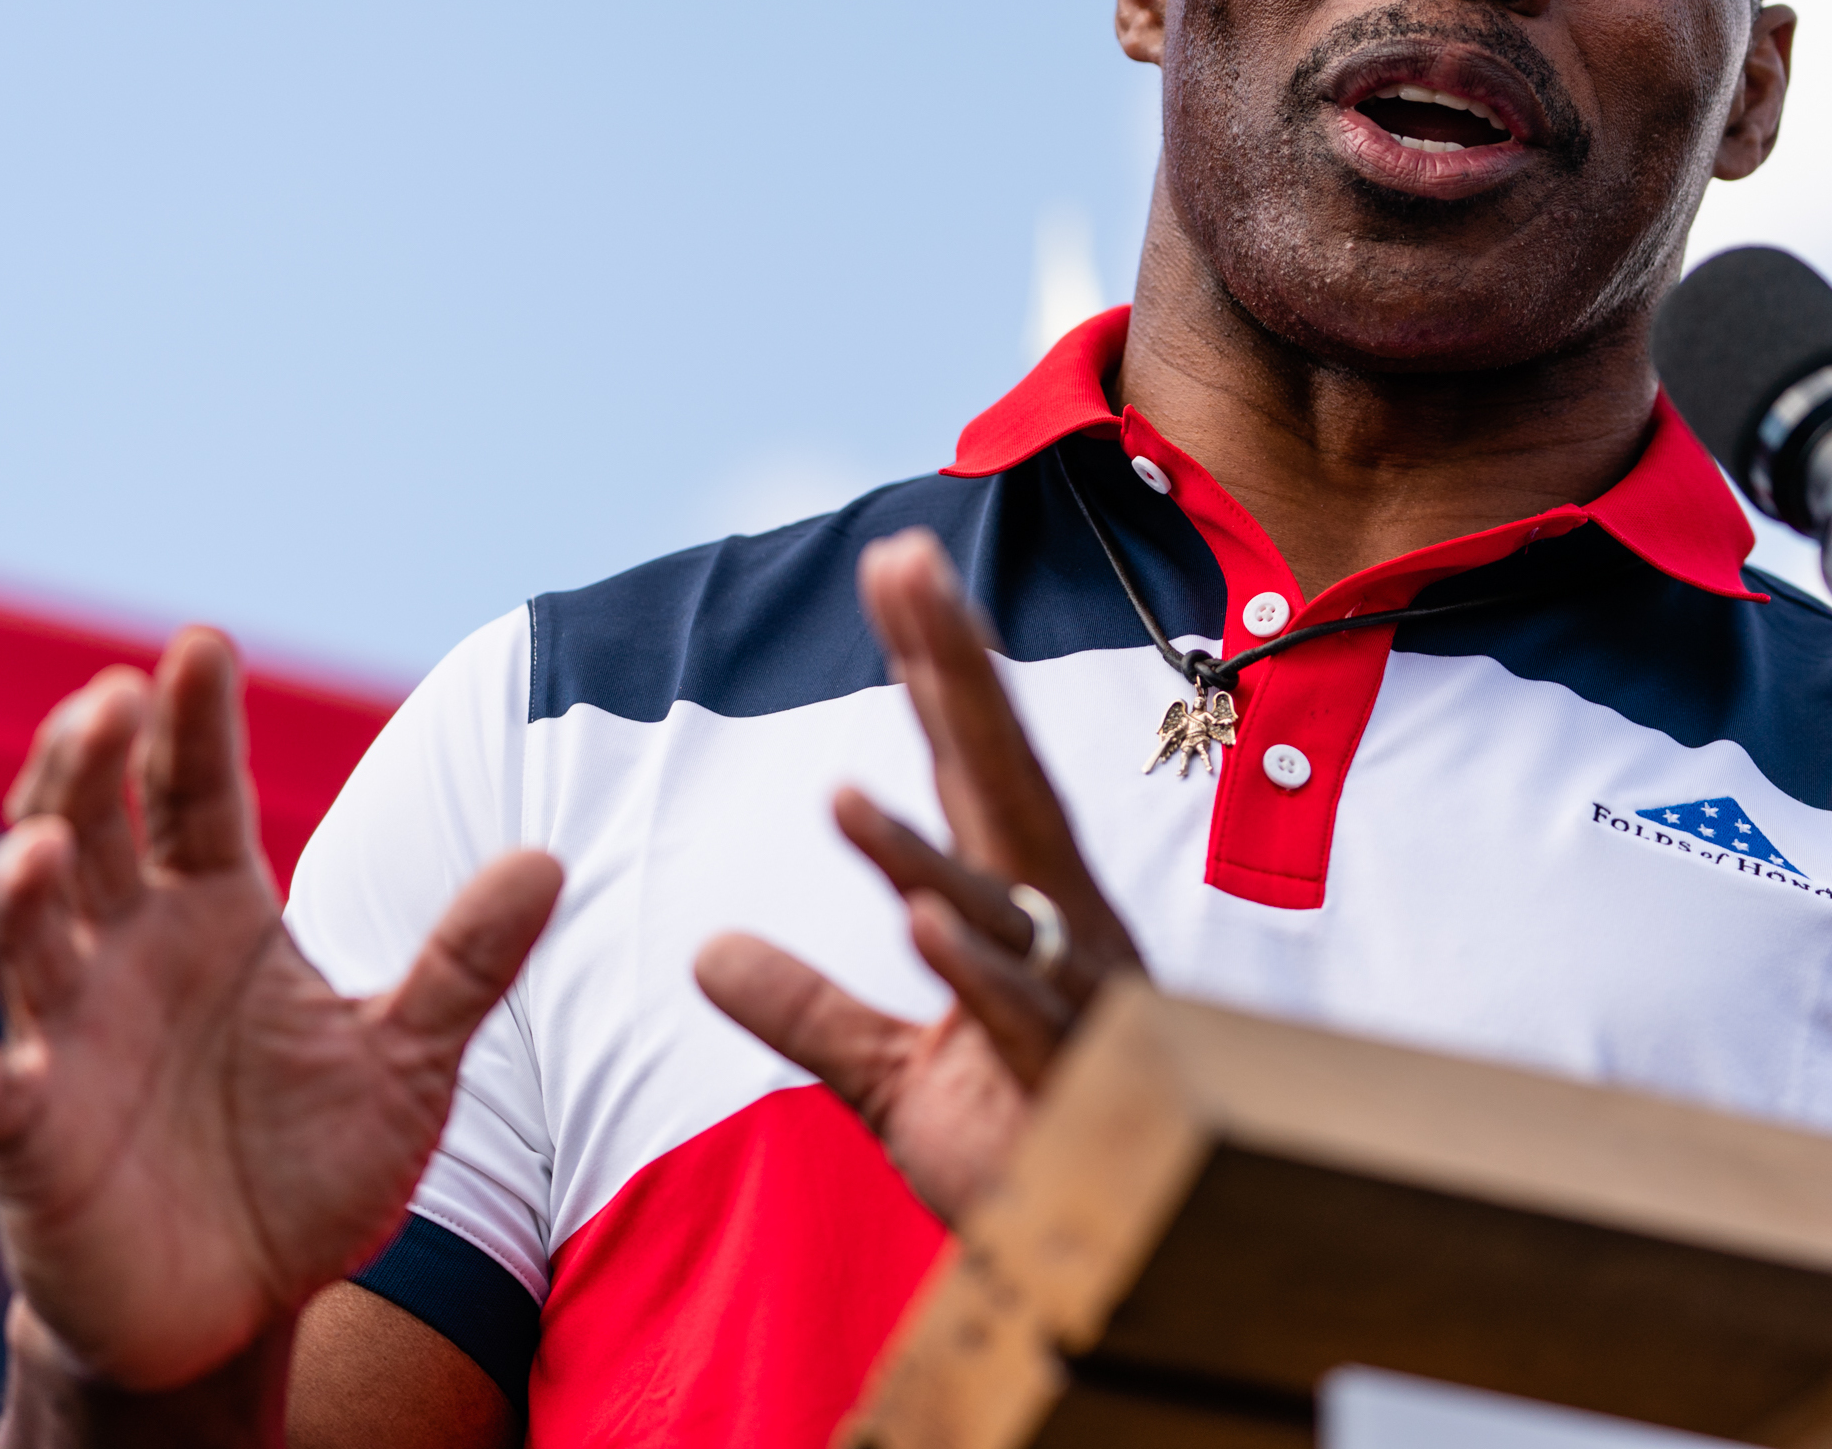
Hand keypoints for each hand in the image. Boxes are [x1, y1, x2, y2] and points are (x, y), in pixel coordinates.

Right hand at [0, 629, 563, 1393]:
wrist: (243, 1298)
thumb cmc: (314, 1161)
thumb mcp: (411, 1059)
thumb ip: (467, 963)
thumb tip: (550, 859)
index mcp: (216, 912)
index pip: (195, 792)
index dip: (192, 721)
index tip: (199, 642)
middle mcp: (128, 953)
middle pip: (85, 830)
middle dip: (85, 765)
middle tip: (111, 699)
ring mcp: (66, 1039)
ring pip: (15, 937)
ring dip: (15, 890)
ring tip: (42, 848)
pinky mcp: (28, 1142)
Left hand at [695, 529, 1142, 1220]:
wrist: (1124, 1269)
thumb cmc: (1030, 1156)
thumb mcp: (892, 1082)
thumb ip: (810, 1013)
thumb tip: (707, 951)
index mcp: (1018, 912)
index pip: (965, 767)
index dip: (932, 664)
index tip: (893, 563)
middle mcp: (1056, 931)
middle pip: (997, 782)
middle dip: (952, 671)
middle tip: (905, 562)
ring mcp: (1074, 1004)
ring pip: (998, 906)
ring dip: (922, 848)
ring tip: (841, 791)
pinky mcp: (1076, 1090)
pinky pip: (1021, 1022)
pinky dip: (975, 973)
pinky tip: (919, 927)